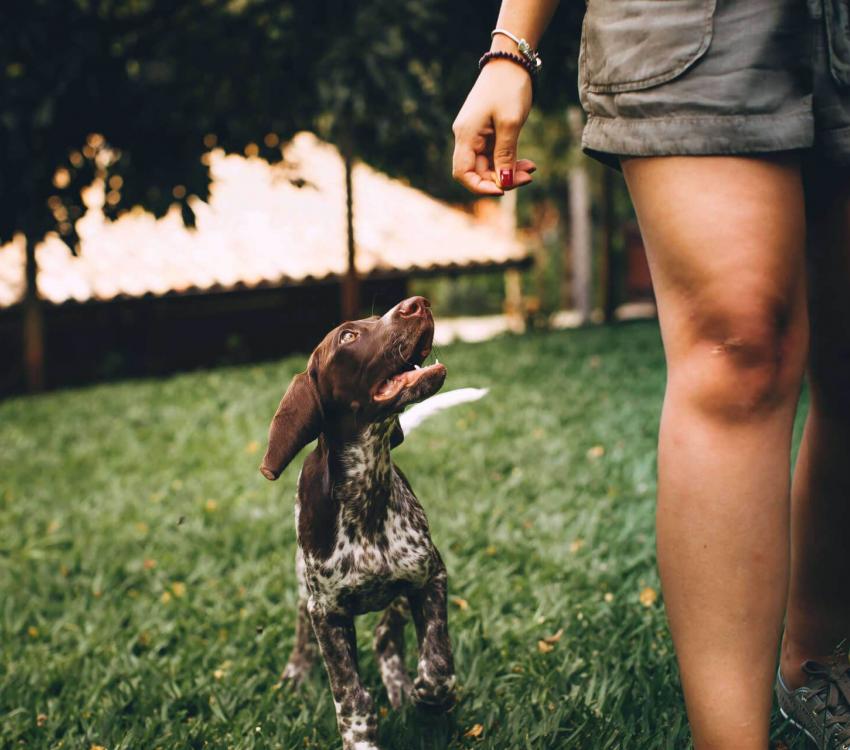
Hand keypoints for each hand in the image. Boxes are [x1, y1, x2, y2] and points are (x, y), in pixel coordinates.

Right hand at [452, 60, 535, 194]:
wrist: (511, 61)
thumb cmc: (508, 87)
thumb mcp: (510, 123)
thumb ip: (506, 155)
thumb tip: (504, 183)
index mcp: (466, 135)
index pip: (463, 173)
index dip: (480, 187)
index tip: (502, 190)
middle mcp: (467, 138)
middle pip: (478, 172)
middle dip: (502, 179)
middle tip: (529, 178)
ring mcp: (477, 135)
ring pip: (489, 165)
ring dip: (509, 172)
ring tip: (532, 170)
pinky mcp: (487, 132)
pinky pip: (496, 155)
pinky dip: (510, 161)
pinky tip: (527, 163)